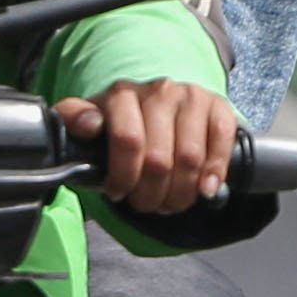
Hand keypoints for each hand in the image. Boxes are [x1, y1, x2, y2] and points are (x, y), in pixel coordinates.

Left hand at [57, 77, 237, 217]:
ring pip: (190, 158)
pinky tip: (205, 190)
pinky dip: (214, 173)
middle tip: (146, 205)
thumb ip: (74, 119)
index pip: (127, 139)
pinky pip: (222, 142)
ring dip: (180, 193)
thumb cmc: (121, 123)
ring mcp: (191, 97)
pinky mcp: (218, 106)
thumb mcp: (90, 122)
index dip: (124, 176)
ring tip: (170, 203)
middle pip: (159, 159)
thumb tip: (89, 126)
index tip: (118, 193)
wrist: (161, 107)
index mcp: (122, 94)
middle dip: (151, 194)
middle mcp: (159, 91)